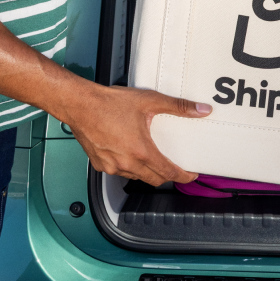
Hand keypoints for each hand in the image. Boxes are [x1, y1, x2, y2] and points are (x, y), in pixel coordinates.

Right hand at [61, 83, 209, 185]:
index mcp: (141, 152)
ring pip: (136, 177)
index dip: (183, 176)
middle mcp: (126, 164)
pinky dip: (128, 166)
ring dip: (146, 171)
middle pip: (154, 179)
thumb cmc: (109, 104)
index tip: (190, 175)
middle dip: (166, 175)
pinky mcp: (100, 165)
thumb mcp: (149, 101)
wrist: (79, 105)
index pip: (168, 173)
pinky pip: (119, 172)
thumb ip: (178, 106)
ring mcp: (111, 166)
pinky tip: (128, 153)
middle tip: (174, 167)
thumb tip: (200, 110)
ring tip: (150, 156)